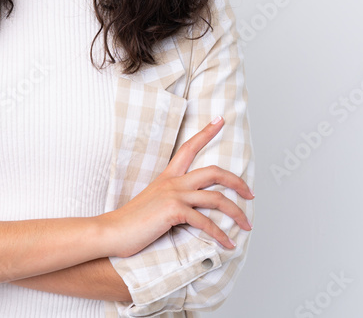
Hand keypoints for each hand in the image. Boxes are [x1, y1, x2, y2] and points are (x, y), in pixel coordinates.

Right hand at [98, 116, 253, 258]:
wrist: (112, 231)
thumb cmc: (132, 221)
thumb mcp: (152, 202)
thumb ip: (170, 198)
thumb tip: (188, 208)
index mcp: (167, 177)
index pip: (188, 147)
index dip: (206, 132)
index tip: (220, 120)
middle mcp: (173, 182)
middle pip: (214, 172)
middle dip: (237, 182)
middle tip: (251, 194)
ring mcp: (174, 195)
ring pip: (216, 199)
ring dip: (236, 213)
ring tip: (246, 225)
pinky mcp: (174, 212)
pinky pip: (205, 222)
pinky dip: (220, 234)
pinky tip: (228, 243)